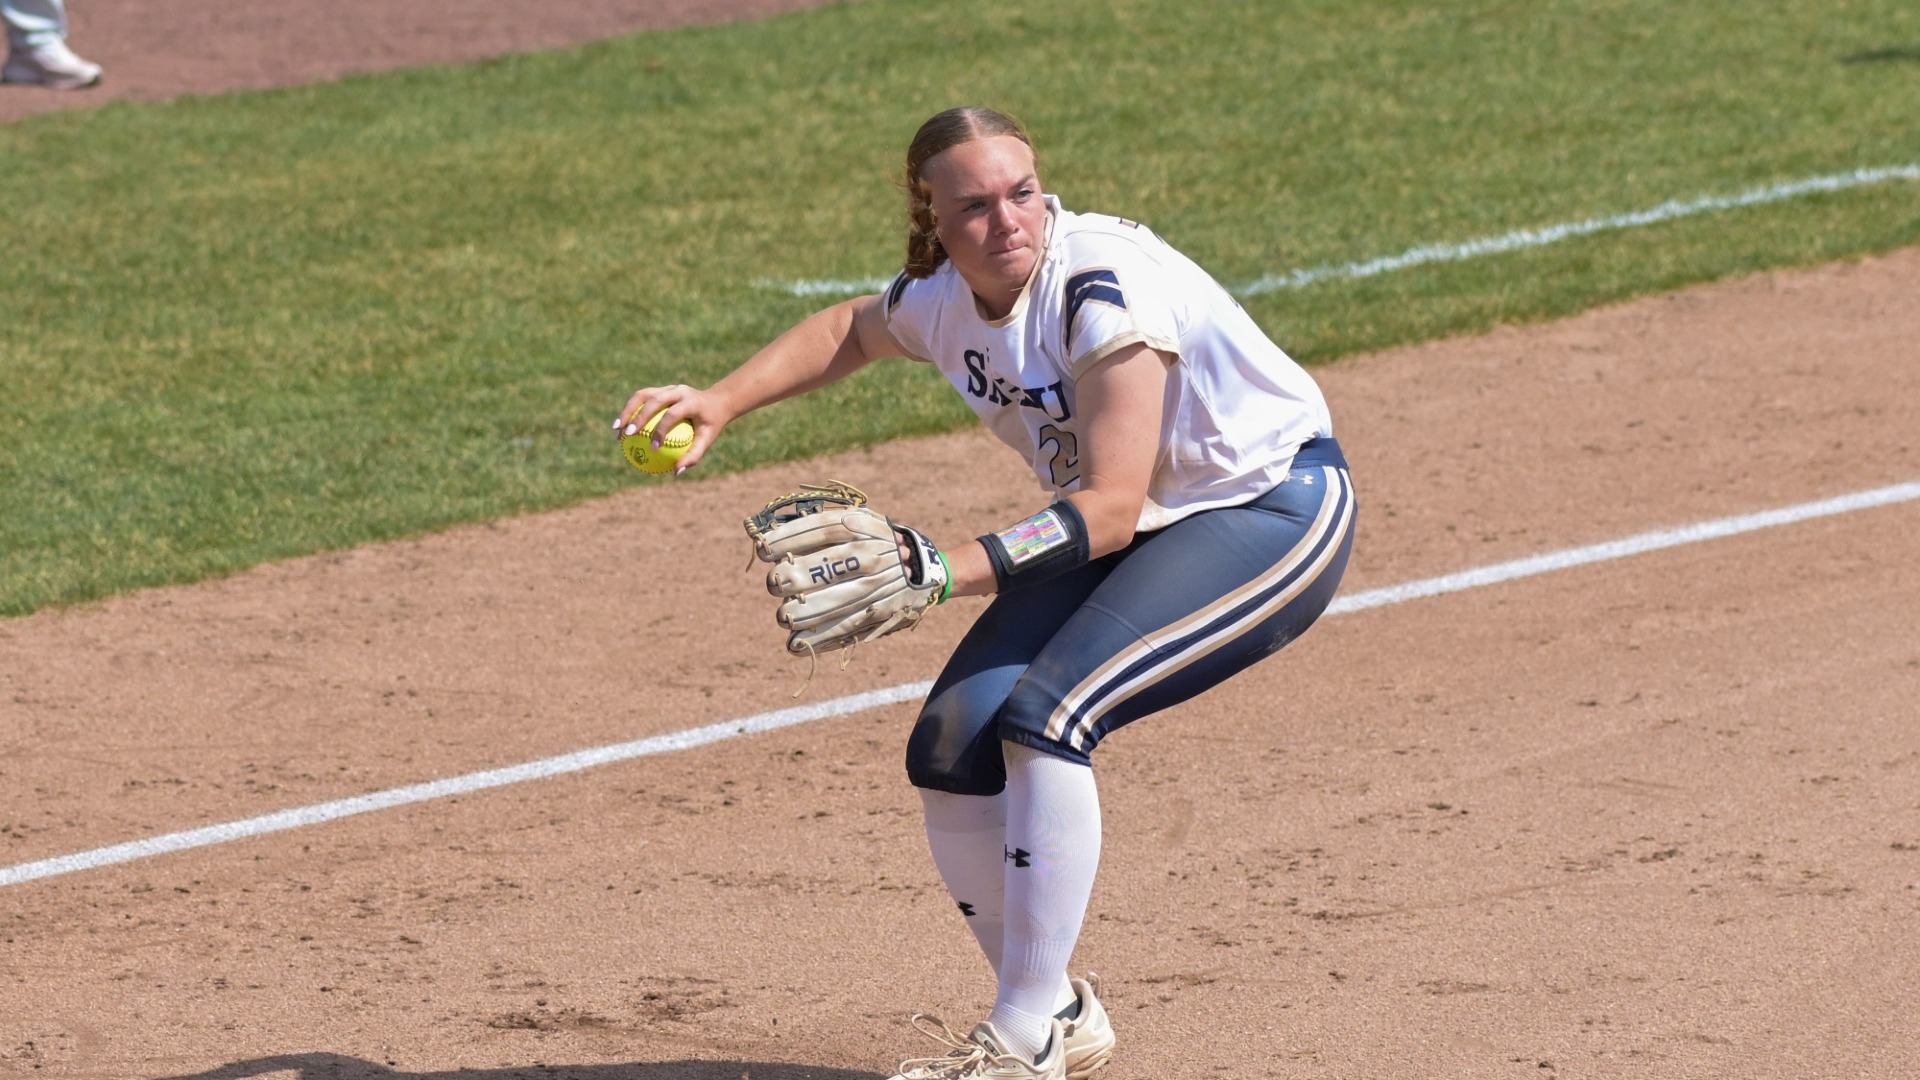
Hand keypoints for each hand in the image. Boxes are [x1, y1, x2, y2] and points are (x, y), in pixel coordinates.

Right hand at [612, 383, 729, 473]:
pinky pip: (641, 398)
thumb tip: (676, 472)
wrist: (715, 402)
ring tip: (616, 429)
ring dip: (627, 411)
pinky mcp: (660, 389)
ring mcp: (668, 387)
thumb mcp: (708, 439)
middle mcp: (678, 390)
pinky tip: (621, 427)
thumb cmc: (711, 424)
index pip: (673, 413)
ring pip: (642, 395)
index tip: (652, 447)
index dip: (661, 429)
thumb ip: (694, 455)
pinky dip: (629, 411)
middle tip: (628, 435)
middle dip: (638, 417)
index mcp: (692, 401)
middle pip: (654, 400)